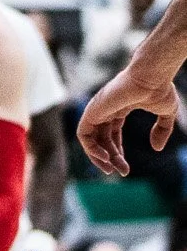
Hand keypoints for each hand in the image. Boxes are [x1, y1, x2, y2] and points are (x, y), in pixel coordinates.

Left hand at [78, 60, 179, 175]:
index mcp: (120, 107)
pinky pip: (83, 134)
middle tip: (122, 172)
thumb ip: (161, 130)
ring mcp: (98, 109)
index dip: (117, 152)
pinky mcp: (93, 110)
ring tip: (110, 169)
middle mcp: (106, 108)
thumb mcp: (166, 114)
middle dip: (110, 158)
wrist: (152, 77)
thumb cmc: (159, 89)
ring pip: (90, 138)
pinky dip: (90, 148)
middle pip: (101, 139)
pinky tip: (105, 158)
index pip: (112, 133)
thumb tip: (156, 148)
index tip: (125, 169)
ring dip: (98, 157)